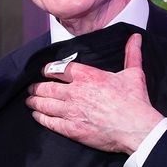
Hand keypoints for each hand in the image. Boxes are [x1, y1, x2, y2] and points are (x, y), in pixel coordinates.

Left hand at [25, 33, 163, 154]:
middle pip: (47, 87)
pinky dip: (41, 118)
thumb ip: (132, 54)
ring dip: (35, 101)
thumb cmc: (134, 102)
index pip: (59, 69)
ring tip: (30, 100)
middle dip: (36, 87)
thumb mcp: (133, 73)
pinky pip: (50, 122)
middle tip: (32, 88)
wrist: (134, 128)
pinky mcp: (71, 129)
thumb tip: (136, 37)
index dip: (48, 70)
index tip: (44, 71)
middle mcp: (75, 92)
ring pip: (45, 104)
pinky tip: (37, 115)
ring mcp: (71, 111)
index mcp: (87, 76)